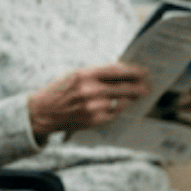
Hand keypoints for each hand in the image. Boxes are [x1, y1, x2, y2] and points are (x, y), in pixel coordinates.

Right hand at [27, 63, 150, 137]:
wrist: (42, 112)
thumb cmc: (62, 90)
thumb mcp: (76, 75)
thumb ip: (99, 74)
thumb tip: (126, 72)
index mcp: (85, 75)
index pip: (117, 70)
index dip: (135, 71)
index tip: (145, 71)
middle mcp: (90, 90)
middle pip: (125, 87)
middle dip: (140, 86)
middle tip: (148, 85)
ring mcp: (93, 107)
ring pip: (124, 101)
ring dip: (134, 98)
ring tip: (140, 94)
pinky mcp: (95, 120)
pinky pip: (116, 113)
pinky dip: (122, 108)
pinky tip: (126, 104)